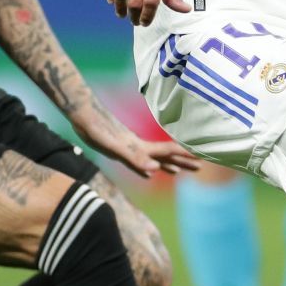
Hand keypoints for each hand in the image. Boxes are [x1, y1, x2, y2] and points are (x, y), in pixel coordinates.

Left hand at [75, 118, 201, 178]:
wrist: (82, 113)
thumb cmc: (96, 129)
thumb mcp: (114, 147)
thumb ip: (134, 158)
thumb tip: (154, 171)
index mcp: (140, 147)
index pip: (168, 152)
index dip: (185, 155)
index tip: (202, 159)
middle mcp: (138, 147)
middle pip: (166, 156)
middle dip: (183, 162)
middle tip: (200, 168)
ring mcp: (130, 147)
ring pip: (154, 158)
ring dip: (168, 165)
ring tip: (179, 172)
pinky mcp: (120, 148)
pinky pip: (140, 160)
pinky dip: (149, 166)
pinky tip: (150, 171)